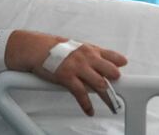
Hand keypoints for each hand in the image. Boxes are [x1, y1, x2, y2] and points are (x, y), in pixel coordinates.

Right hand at [6, 31, 126, 116]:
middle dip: (117, 83)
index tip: (123, 71)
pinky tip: (89, 110)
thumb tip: (98, 63)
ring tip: (112, 106)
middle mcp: (86, 57)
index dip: (119, 63)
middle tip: (119, 93)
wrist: (35, 48)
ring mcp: (78, 67)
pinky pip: (81, 94)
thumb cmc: (52, 48)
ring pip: (99, 84)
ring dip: (107, 97)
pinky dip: (87, 105)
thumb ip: (87, 54)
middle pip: (110, 71)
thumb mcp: (74, 46)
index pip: (110, 55)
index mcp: (89, 49)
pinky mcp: (67, 77)